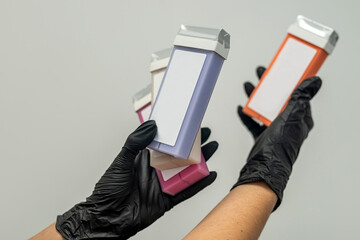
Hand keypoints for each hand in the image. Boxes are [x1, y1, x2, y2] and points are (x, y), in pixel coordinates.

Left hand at [56, 120, 217, 239]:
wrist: (107, 218)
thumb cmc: (109, 190)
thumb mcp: (121, 161)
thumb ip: (135, 143)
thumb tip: (151, 126)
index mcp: (144, 158)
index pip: (164, 143)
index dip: (176, 134)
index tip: (187, 123)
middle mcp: (156, 170)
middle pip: (179, 155)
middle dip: (193, 145)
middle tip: (206, 134)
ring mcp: (163, 185)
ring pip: (186, 171)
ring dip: (200, 161)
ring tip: (213, 148)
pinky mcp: (167, 200)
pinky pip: (186, 190)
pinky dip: (199, 184)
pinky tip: (210, 175)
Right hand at [233, 67, 321, 209]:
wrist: (265, 166)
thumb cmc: (281, 145)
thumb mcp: (292, 115)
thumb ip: (301, 97)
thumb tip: (315, 81)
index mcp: (300, 116)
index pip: (295, 93)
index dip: (287, 79)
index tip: (279, 69)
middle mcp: (288, 122)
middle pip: (277, 98)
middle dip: (268, 85)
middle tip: (261, 73)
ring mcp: (275, 129)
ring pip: (264, 108)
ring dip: (256, 97)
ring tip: (248, 86)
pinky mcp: (263, 136)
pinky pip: (254, 122)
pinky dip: (247, 115)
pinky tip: (241, 108)